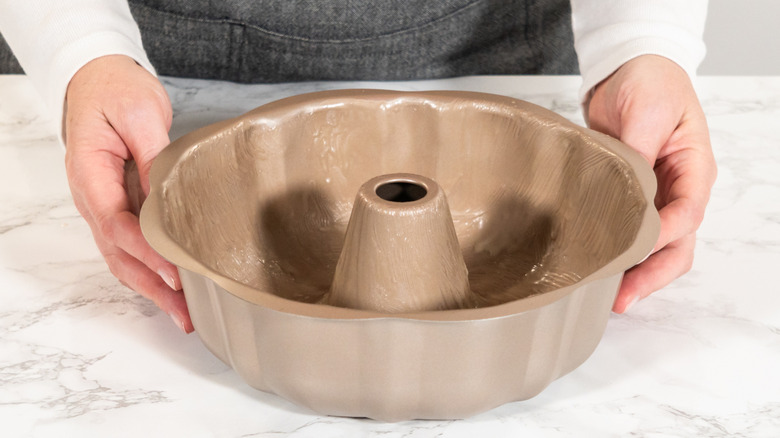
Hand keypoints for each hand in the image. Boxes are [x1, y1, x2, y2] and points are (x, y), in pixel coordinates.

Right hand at [64, 55, 192, 331]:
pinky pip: (129, 245)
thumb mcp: (138, 114)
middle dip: (151, 286)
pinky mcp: (119, 204)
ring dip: (151, 286)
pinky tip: (171, 286)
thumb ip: (153, 158)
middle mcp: (92, 198)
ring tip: (182, 314)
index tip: (176, 274)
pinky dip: (148, 269)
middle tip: (184, 313)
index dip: (147, 253)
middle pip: (118, 254)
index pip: (117, 226)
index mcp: (90, 176)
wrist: (97, 77)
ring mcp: (103, 204)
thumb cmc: (114, 90)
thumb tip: (169, 198)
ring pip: (122, 256)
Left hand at [587, 55, 716, 312]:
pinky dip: (622, 255)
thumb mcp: (647, 109)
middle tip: (623, 297)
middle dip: (652, 274)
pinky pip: (633, 235)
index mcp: (694, 169)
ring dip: (638, 273)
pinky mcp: (632, 199)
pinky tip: (602, 271)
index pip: (687, 214)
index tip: (636, 252)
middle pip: (677, 244)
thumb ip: (638, 149)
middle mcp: (680, 190)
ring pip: (657, 248)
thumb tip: (627, 189)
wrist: (627, 72)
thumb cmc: (649, 84)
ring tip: (611, 296)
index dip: (664, 237)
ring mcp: (658, 198)